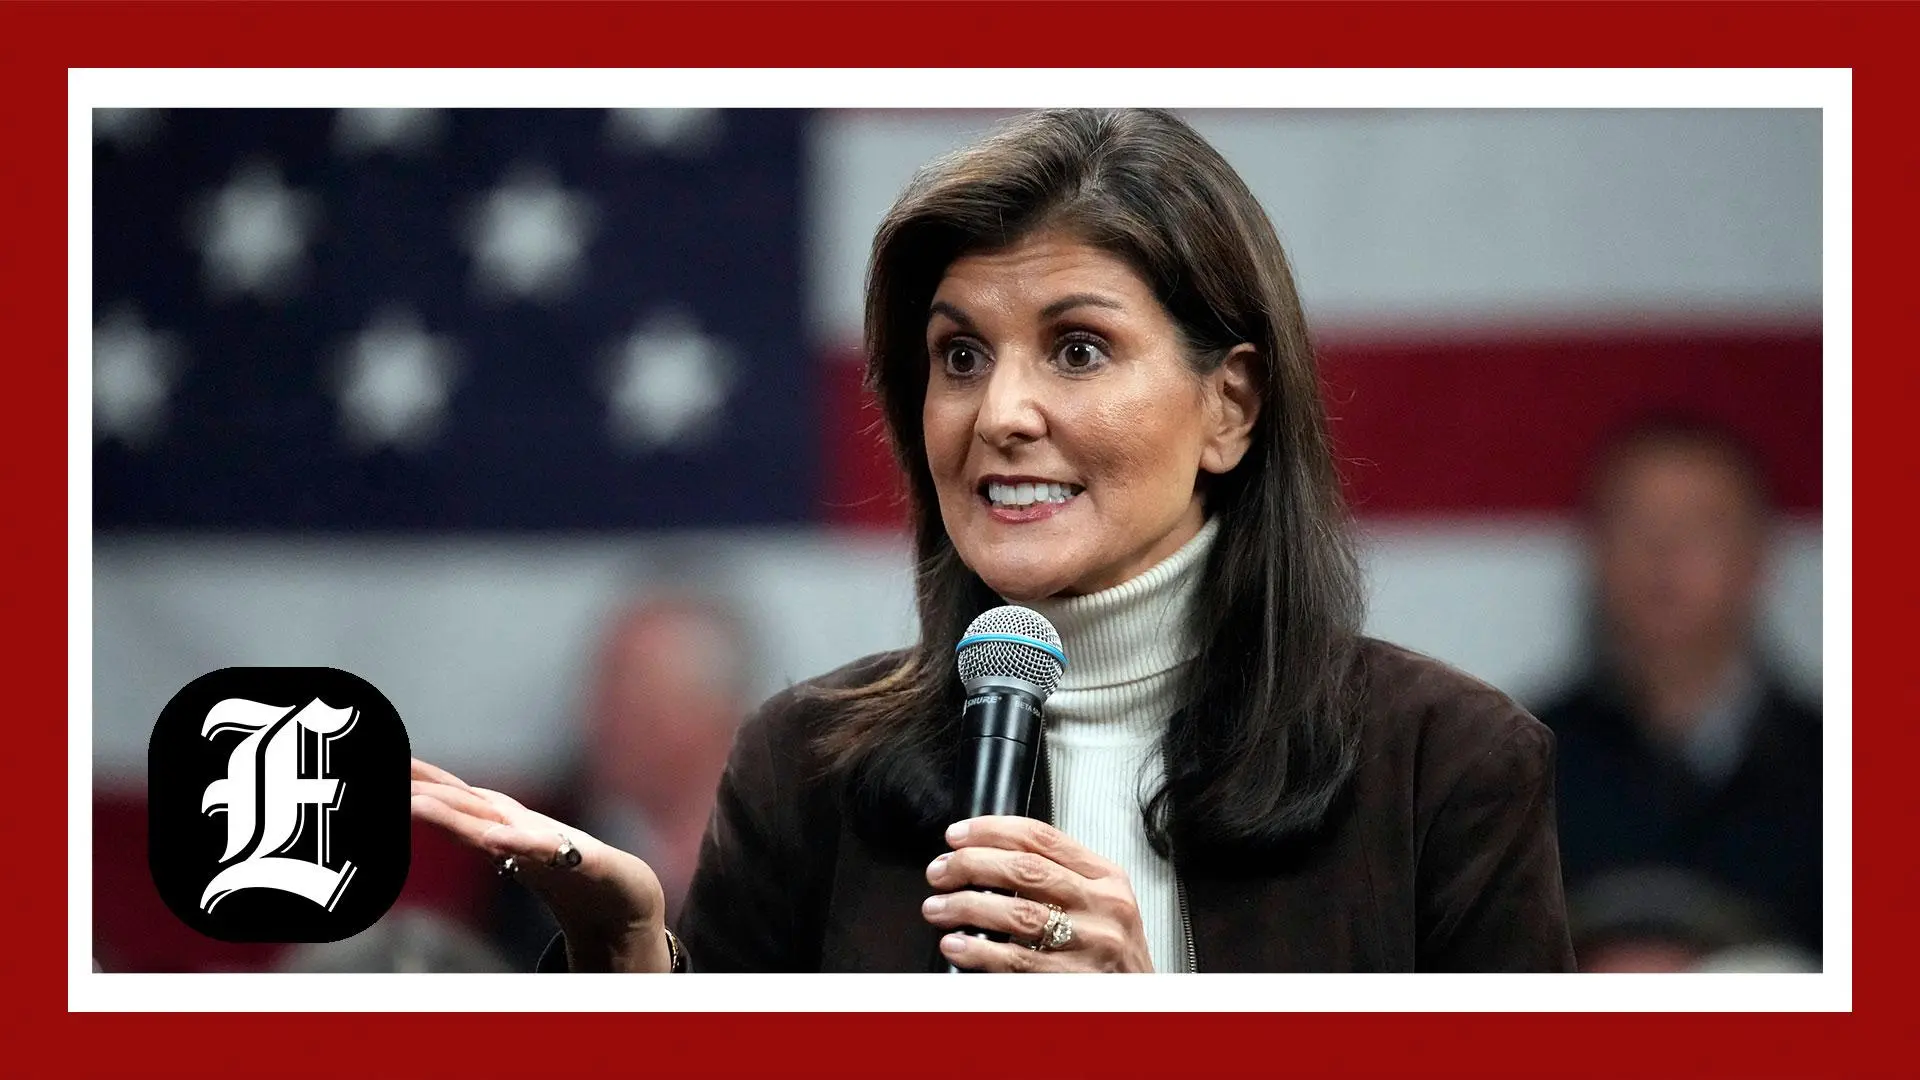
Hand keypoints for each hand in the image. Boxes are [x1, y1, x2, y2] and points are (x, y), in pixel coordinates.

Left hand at [409, 757, 670, 971]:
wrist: (626, 896)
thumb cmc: (567, 873)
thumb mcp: (514, 858)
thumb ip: (482, 840)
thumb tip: (435, 825)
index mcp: (504, 824)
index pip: (452, 799)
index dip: (418, 780)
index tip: (382, 760)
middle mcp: (523, 826)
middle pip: (466, 806)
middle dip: (425, 790)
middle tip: (386, 770)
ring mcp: (552, 842)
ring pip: (496, 826)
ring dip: (456, 813)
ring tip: (416, 802)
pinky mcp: (584, 861)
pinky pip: (549, 853)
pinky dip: (520, 842)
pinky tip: (495, 838)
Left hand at [921, 815, 1153, 971]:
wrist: (1141, 1003)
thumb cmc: (1112, 953)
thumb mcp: (1100, 902)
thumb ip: (1059, 876)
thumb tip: (988, 857)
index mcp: (1106, 877)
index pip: (1042, 837)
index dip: (991, 830)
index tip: (956, 836)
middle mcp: (1102, 906)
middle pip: (1025, 870)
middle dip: (972, 865)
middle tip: (940, 871)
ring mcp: (1090, 944)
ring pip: (1018, 913)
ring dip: (967, 906)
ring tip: (937, 908)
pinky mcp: (1073, 980)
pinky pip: (1017, 961)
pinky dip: (980, 951)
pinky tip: (957, 944)